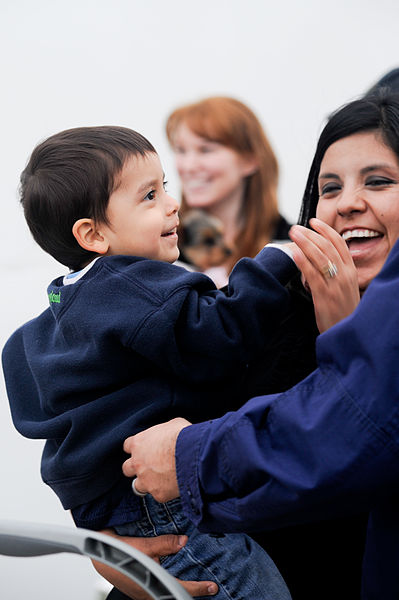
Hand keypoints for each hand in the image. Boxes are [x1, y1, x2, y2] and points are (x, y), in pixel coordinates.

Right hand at [92, 529, 217, 597]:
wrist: (99, 553)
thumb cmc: (118, 551)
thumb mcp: (144, 544)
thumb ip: (165, 543)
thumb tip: (183, 541)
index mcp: (153, 585)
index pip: (181, 589)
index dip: (199, 589)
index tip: (213, 586)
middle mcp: (149, 593)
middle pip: (175, 594)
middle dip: (192, 591)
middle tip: (208, 587)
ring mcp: (144, 592)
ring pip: (167, 592)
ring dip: (180, 587)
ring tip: (194, 582)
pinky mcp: (140, 588)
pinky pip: (158, 588)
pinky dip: (169, 583)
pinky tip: (172, 575)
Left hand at [122, 417, 190, 502]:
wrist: (194, 455)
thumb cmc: (183, 436)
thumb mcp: (172, 425)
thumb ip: (163, 433)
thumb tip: (168, 434)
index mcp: (139, 443)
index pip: (128, 446)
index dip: (137, 447)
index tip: (144, 449)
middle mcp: (138, 463)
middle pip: (127, 468)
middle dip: (136, 468)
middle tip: (150, 466)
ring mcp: (146, 480)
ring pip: (138, 486)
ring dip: (147, 482)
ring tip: (162, 479)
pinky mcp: (158, 494)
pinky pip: (158, 494)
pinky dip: (165, 491)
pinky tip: (175, 485)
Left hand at [289, 218, 359, 332]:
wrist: (346, 333)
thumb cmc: (343, 312)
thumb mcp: (346, 289)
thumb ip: (338, 273)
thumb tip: (320, 258)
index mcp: (351, 272)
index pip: (339, 244)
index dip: (326, 230)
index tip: (313, 222)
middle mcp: (345, 275)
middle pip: (327, 247)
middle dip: (310, 234)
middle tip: (296, 227)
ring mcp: (335, 285)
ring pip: (319, 257)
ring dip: (304, 242)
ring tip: (293, 234)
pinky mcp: (324, 296)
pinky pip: (312, 275)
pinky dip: (303, 262)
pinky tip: (294, 253)